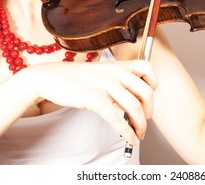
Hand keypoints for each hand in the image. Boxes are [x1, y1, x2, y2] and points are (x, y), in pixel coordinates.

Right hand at [19, 60, 157, 145]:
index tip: (148, 98)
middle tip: (145, 119)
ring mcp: (105, 85)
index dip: (153, 84)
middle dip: (150, 110)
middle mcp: (115, 73)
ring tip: (139, 134)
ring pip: (135, 108)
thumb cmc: (76, 77)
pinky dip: (128, 132)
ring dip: (141, 125)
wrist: (50, 77)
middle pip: (146, 92)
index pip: (148, 68)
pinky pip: (118, 119)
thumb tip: (133, 98)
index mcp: (118, 65)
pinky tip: (130, 138)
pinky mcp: (94, 98)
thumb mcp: (101, 72)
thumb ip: (118, 80)